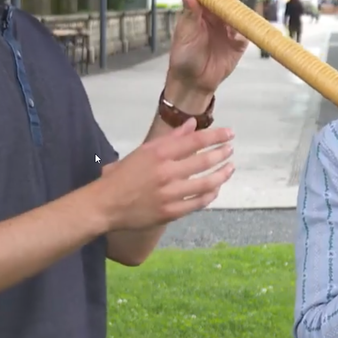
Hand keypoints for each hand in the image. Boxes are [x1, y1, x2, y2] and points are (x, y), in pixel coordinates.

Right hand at [96, 118, 235, 230]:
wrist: (106, 204)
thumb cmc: (124, 176)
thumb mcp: (144, 151)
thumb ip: (171, 138)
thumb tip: (193, 125)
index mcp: (159, 154)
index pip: (195, 141)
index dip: (216, 136)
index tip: (230, 134)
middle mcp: (166, 172)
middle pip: (203, 161)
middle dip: (221, 154)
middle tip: (230, 150)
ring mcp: (169, 194)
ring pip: (205, 184)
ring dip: (221, 175)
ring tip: (229, 168)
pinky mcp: (170, 213)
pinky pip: (197, 203)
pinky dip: (210, 195)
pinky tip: (215, 189)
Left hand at [167, 0, 249, 100]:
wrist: (193, 82)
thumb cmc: (184, 57)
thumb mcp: (185, 34)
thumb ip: (189, 13)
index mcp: (199, 10)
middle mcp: (215, 16)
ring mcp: (228, 28)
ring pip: (237, 11)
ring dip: (238, 7)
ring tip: (234, 8)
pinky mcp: (238, 42)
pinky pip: (245, 31)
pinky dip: (244, 29)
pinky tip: (237, 32)